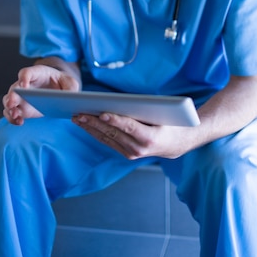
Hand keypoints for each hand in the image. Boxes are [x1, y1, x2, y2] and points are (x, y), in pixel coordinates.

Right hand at [3, 63, 79, 125]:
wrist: (58, 91)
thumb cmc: (63, 83)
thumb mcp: (70, 82)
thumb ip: (70, 87)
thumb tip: (69, 96)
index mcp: (37, 73)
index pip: (26, 73)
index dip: (24, 78)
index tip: (24, 86)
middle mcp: (25, 84)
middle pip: (14, 88)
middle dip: (13, 96)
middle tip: (13, 103)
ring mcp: (22, 97)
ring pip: (9, 100)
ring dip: (9, 108)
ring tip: (15, 115)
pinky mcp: (21, 108)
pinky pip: (11, 113)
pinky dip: (13, 118)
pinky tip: (19, 122)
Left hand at [72, 112, 196, 159]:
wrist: (180, 143)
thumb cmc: (172, 122)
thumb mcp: (164, 113)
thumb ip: (146, 109)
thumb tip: (122, 102)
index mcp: (150, 138)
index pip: (130, 127)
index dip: (116, 120)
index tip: (102, 113)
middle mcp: (139, 149)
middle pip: (113, 133)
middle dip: (94, 122)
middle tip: (80, 112)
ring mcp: (132, 153)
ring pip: (107, 138)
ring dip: (90, 128)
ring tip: (77, 117)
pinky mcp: (126, 153)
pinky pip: (108, 141)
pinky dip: (95, 132)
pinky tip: (85, 124)